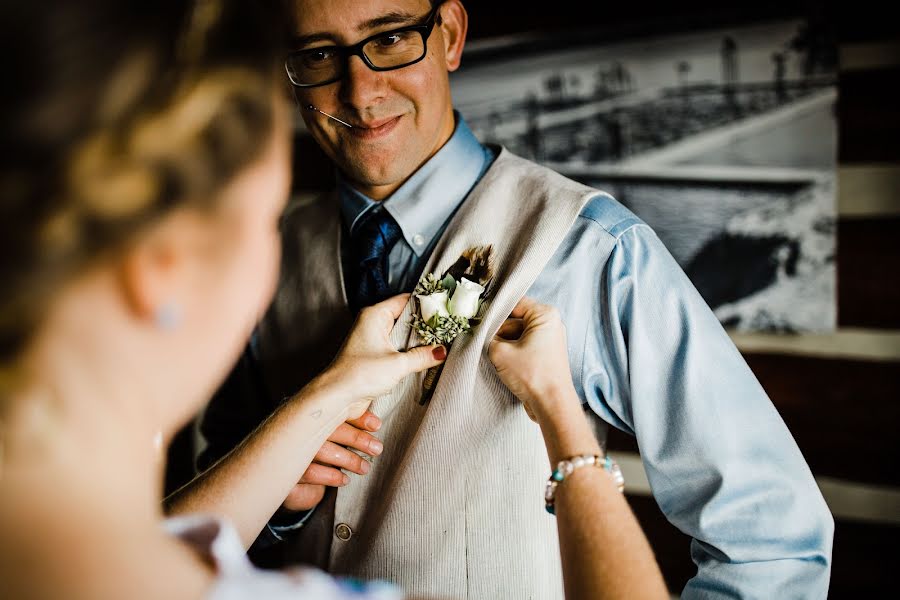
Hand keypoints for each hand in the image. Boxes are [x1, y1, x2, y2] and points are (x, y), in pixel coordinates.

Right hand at [281, 410, 383, 510]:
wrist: (293, 482)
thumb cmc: (320, 452)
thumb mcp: (336, 438)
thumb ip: (351, 425)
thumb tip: (375, 423)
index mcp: (311, 416)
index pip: (334, 411)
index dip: (356, 417)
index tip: (376, 425)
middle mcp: (298, 430)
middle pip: (327, 429)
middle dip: (356, 437)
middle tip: (377, 448)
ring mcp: (289, 450)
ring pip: (319, 451)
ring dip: (347, 459)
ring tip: (365, 467)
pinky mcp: (287, 472)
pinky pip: (308, 472)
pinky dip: (330, 475)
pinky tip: (344, 479)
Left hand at [320, 293, 446, 412]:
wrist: (337, 396)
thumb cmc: (360, 374)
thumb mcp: (397, 364)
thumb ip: (422, 356)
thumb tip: (440, 351)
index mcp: (375, 315)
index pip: (405, 300)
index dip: (426, 303)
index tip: (444, 309)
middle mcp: (373, 323)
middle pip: (405, 317)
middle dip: (425, 325)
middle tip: (446, 328)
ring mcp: (373, 339)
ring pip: (402, 334)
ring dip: (417, 341)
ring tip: (440, 342)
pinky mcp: (373, 355)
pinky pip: (396, 348)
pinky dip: (408, 352)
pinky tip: (424, 357)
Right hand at [488, 297, 577, 421]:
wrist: (552, 405)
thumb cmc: (533, 376)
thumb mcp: (500, 352)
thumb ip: (487, 337)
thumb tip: (482, 334)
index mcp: (545, 315)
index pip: (514, 303)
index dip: (495, 313)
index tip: (479, 321)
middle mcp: (550, 324)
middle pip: (515, 320)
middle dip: (498, 332)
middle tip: (484, 342)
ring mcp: (549, 340)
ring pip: (517, 335)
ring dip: (504, 345)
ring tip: (496, 357)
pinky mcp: (545, 355)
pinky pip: (523, 347)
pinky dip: (512, 353)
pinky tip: (503, 364)